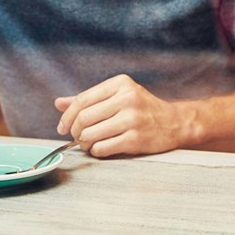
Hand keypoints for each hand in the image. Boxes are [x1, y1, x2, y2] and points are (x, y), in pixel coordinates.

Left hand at [54, 74, 192, 156]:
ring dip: (84, 143)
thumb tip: (59, 103)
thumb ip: (89, 99)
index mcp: (121, 84)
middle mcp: (127, 98)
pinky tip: (102, 148)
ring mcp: (132, 119)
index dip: (67, 116)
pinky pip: (102, 148)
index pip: (83, 100)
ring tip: (90, 143)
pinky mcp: (136, 139)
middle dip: (76, 131)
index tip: (62, 127)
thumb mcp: (119, 96)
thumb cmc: (144, 109)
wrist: (175, 123)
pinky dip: (96, 151)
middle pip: (84, 118)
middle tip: (78, 136)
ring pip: (90, 135)